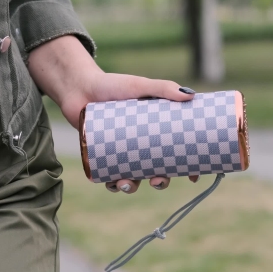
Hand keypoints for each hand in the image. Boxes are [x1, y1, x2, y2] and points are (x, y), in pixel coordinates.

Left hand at [27, 35, 200, 193]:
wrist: (79, 86)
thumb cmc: (112, 84)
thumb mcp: (140, 85)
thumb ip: (163, 88)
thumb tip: (190, 96)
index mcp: (155, 131)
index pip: (176, 153)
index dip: (187, 167)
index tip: (193, 177)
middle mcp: (140, 145)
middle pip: (156, 171)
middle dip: (160, 182)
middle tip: (157, 181)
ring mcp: (120, 152)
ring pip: (132, 178)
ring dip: (132, 187)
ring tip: (126, 183)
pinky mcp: (101, 155)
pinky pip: (109, 176)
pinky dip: (112, 183)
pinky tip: (112, 183)